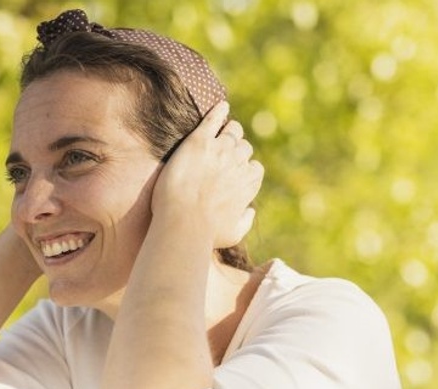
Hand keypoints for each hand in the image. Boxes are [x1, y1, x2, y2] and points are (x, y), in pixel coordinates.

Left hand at [152, 101, 263, 248]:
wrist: (183, 221)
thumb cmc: (206, 233)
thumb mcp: (233, 233)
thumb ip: (246, 220)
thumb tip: (250, 210)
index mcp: (249, 183)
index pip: (254, 168)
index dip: (244, 168)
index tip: (234, 171)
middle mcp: (238, 163)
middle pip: (243, 147)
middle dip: (236, 148)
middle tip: (225, 149)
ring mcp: (220, 149)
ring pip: (232, 130)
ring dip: (229, 129)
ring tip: (222, 128)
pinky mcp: (199, 141)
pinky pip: (213, 119)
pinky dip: (218, 111)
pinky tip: (219, 106)